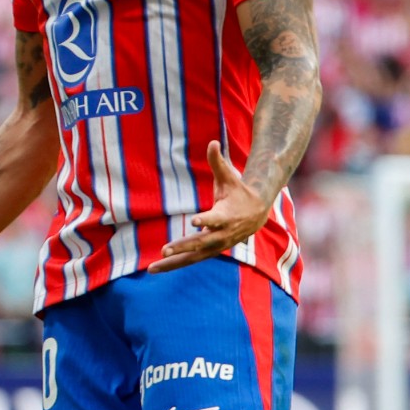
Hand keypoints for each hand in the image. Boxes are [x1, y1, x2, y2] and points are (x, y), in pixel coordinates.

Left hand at [150, 141, 273, 272]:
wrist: (257, 214)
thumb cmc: (238, 192)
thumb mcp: (229, 177)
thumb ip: (218, 162)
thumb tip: (213, 142)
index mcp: (226, 215)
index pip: (215, 218)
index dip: (205, 220)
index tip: (195, 221)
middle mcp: (221, 234)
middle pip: (201, 242)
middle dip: (182, 246)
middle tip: (164, 250)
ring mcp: (216, 245)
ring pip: (194, 256)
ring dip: (173, 263)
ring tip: (152, 268)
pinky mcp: (211, 251)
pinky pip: (192, 260)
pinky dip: (176, 264)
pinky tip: (158, 268)